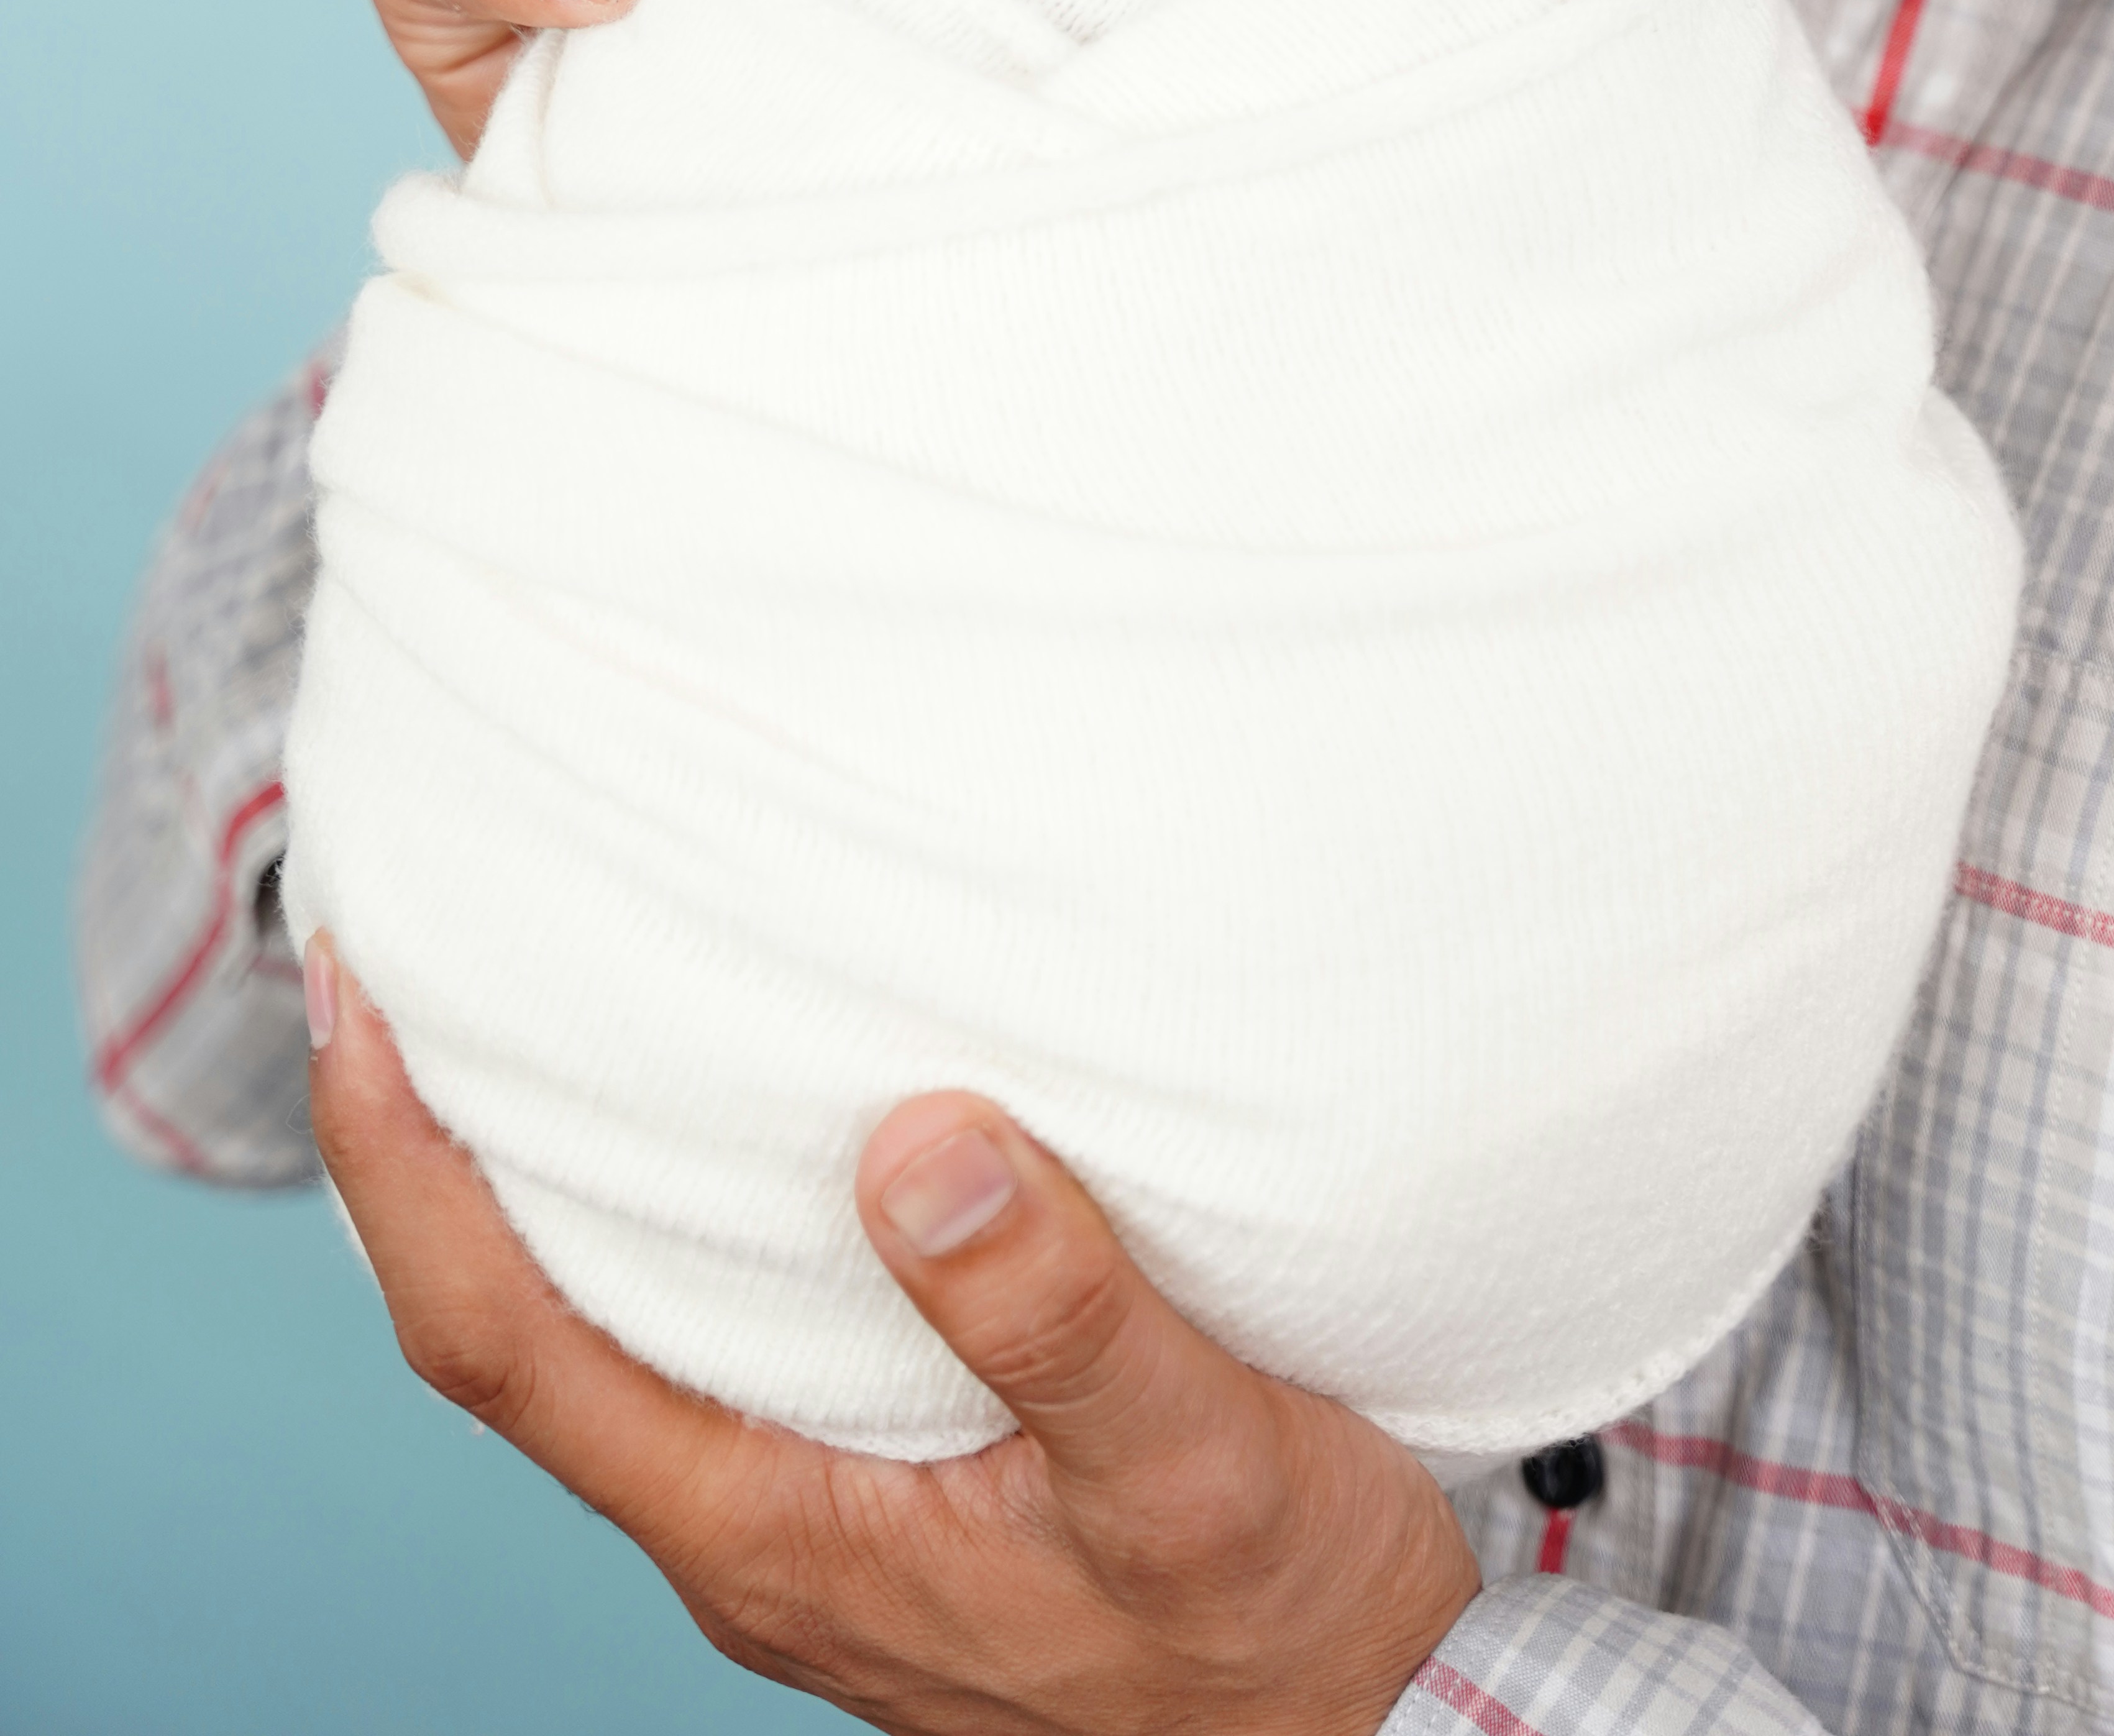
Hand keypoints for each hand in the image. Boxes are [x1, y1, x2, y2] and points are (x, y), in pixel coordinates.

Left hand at [304, 945, 1478, 1734]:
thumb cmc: (1278, 1631)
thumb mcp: (1195, 1466)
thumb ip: (1057, 1316)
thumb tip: (921, 1143)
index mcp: (772, 1533)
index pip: (501, 1347)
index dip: (403, 1178)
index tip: (353, 1004)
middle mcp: (749, 1536)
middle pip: (511, 1342)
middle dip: (427, 1161)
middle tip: (397, 963)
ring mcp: (805, 1526)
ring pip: (603, 1348)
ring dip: (535, 1191)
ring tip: (524, 1017)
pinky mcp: (872, 1501)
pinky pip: (703, 1351)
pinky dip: (655, 1227)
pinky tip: (705, 1138)